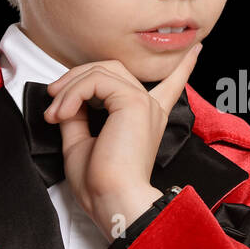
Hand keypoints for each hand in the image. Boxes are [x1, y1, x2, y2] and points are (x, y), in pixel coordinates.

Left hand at [43, 45, 201, 238]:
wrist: (112, 199)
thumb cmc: (100, 183)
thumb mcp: (81, 142)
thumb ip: (77, 115)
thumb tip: (65, 97)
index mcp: (145, 118)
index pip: (170, 85)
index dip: (183, 67)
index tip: (196, 50)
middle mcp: (149, 107)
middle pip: (111, 69)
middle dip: (77, 78)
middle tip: (53, 103)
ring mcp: (143, 101)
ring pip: (100, 71)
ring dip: (69, 88)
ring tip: (54, 113)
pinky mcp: (132, 101)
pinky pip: (95, 81)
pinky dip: (72, 94)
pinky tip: (62, 113)